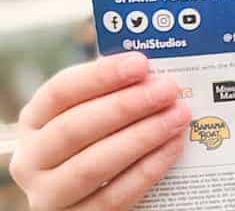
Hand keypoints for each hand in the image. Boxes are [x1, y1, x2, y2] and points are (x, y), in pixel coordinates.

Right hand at [10, 53, 188, 209]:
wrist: (89, 190)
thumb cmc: (97, 134)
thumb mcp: (94, 109)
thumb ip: (117, 89)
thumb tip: (156, 70)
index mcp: (34, 120)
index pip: (60, 92)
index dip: (101, 76)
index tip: (141, 63)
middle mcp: (32, 159)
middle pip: (75, 128)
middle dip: (127, 106)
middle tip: (167, 89)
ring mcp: (49, 194)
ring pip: (93, 166)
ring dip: (142, 137)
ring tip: (178, 116)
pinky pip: (114, 197)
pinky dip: (148, 170)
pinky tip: (173, 147)